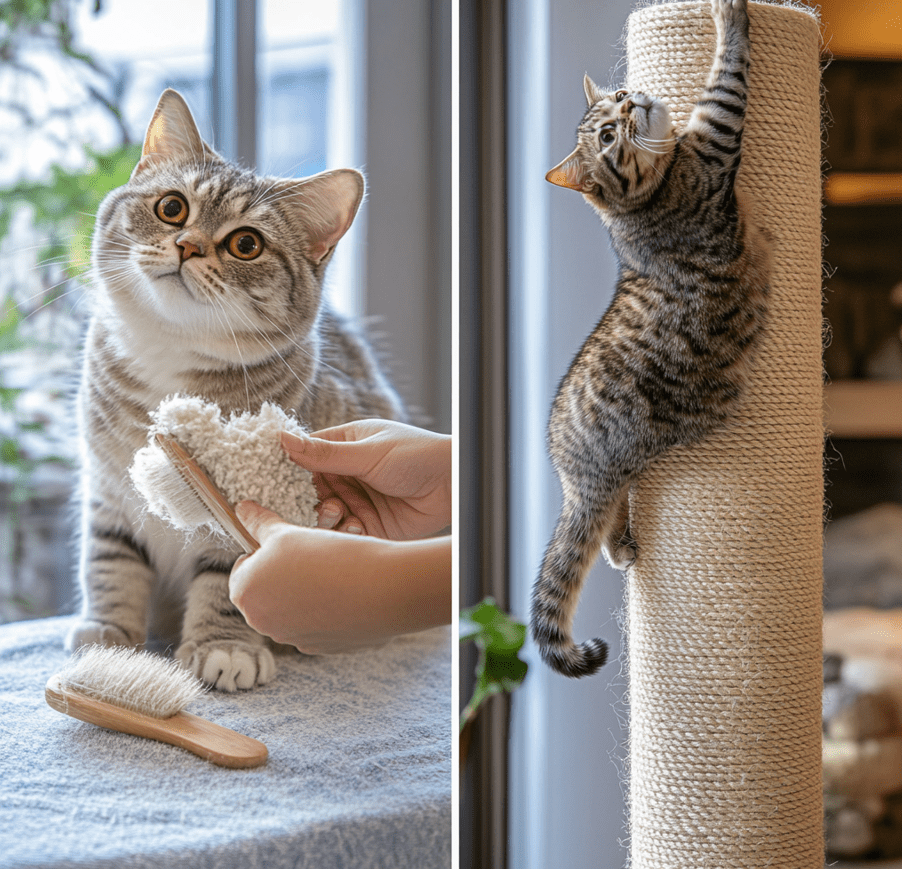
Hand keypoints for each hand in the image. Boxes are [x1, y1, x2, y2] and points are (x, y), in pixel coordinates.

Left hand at [229, 501, 450, 654]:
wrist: (382, 590)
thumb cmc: (331, 556)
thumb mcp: (289, 532)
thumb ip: (259, 524)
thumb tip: (242, 509)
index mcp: (245, 592)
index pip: (242, 568)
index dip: (265, 552)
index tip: (290, 545)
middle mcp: (261, 622)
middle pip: (264, 591)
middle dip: (281, 575)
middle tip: (311, 556)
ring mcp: (290, 639)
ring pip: (289, 609)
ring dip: (302, 593)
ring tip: (331, 573)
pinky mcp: (318, 648)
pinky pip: (312, 624)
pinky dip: (323, 610)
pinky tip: (343, 594)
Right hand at [281, 419, 450, 540]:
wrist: (453, 484)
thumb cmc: (415, 455)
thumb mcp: (367, 452)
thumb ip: (324, 453)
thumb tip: (281, 438)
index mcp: (345, 446)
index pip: (305, 455)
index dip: (289, 467)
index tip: (271, 480)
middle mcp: (347, 474)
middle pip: (310, 490)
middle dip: (308, 500)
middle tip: (318, 501)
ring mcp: (357, 500)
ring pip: (324, 515)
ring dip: (327, 518)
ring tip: (338, 514)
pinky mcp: (369, 525)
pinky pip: (345, 533)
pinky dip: (345, 533)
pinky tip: (356, 527)